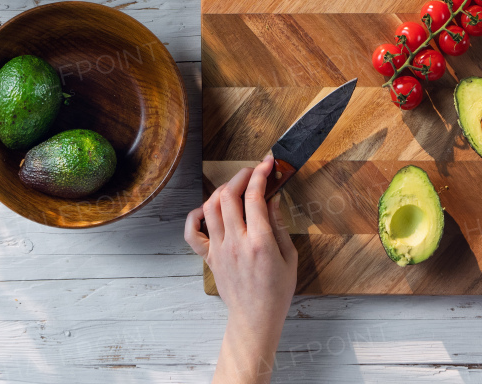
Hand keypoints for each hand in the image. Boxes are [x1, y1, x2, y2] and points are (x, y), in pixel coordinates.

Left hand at [185, 154, 298, 383]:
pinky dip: (196, 215)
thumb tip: (272, 198)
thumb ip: (278, 224)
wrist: (255, 317)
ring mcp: (219, 249)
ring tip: (236, 187)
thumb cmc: (277, 290)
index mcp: (259, 241)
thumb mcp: (289, 256)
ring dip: (222, 190)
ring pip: (210, 207)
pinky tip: (207, 209)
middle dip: (241, 175)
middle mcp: (235, 242)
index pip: (254, 196)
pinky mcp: (209, 257)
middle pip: (229, 195)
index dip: (260, 174)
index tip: (268, 164)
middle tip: (253, 171)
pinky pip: (193, 232)